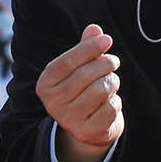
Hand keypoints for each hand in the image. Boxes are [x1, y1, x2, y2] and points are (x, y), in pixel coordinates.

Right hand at [37, 24, 123, 161]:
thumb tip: (94, 29)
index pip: (67, 61)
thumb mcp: (80, 67)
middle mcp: (52, 104)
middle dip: (106, 64)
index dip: (88, 48)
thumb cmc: (83, 89)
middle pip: (86, 75)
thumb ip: (86, 48)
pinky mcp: (87, 132)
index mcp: (45, 84)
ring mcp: (68, 120)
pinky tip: (109, 104)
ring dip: (113, 82)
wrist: (88, 128)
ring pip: (101, 89)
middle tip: (113, 61)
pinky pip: (111, 108)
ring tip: (111, 83)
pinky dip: (116, 102)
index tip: (107, 39)